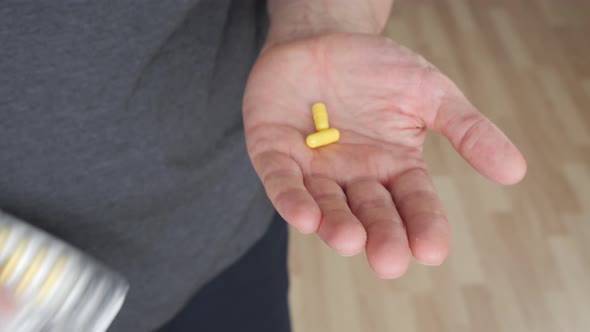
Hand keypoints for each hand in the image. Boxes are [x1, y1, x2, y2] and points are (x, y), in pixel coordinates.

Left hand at [243, 33, 525, 277]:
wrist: (322, 36)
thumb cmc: (376, 68)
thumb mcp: (429, 92)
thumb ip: (467, 129)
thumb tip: (516, 170)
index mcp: (394, 167)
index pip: (414, 202)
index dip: (423, 225)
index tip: (432, 249)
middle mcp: (354, 176)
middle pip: (370, 213)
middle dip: (380, 236)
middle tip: (389, 259)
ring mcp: (313, 168)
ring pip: (326, 205)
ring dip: (336, 225)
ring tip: (350, 240)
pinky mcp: (274, 153)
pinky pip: (281, 181)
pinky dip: (291, 199)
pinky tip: (305, 216)